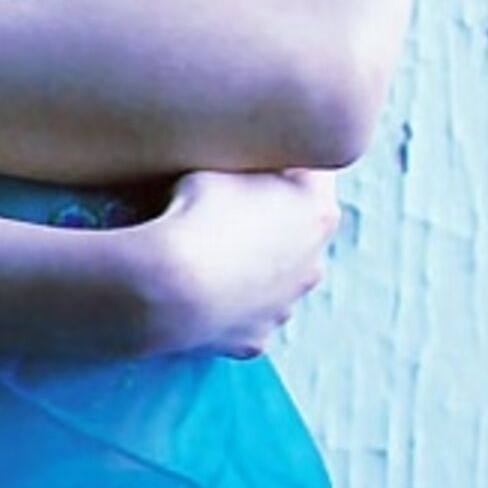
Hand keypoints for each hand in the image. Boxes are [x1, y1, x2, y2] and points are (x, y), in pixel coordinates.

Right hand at [143, 167, 339, 357]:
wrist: (171, 286)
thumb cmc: (197, 212)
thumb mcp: (220, 159)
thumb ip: (244, 156)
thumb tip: (239, 148)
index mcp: (317, 212)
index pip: (314, 170)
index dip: (281, 157)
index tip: (252, 150)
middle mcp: (313, 264)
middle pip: (295, 228)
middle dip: (266, 214)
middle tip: (221, 200)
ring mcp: (285, 307)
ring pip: (271, 276)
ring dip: (247, 261)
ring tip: (202, 246)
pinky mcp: (254, 339)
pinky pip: (242, 312)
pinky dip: (224, 299)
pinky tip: (195, 284)